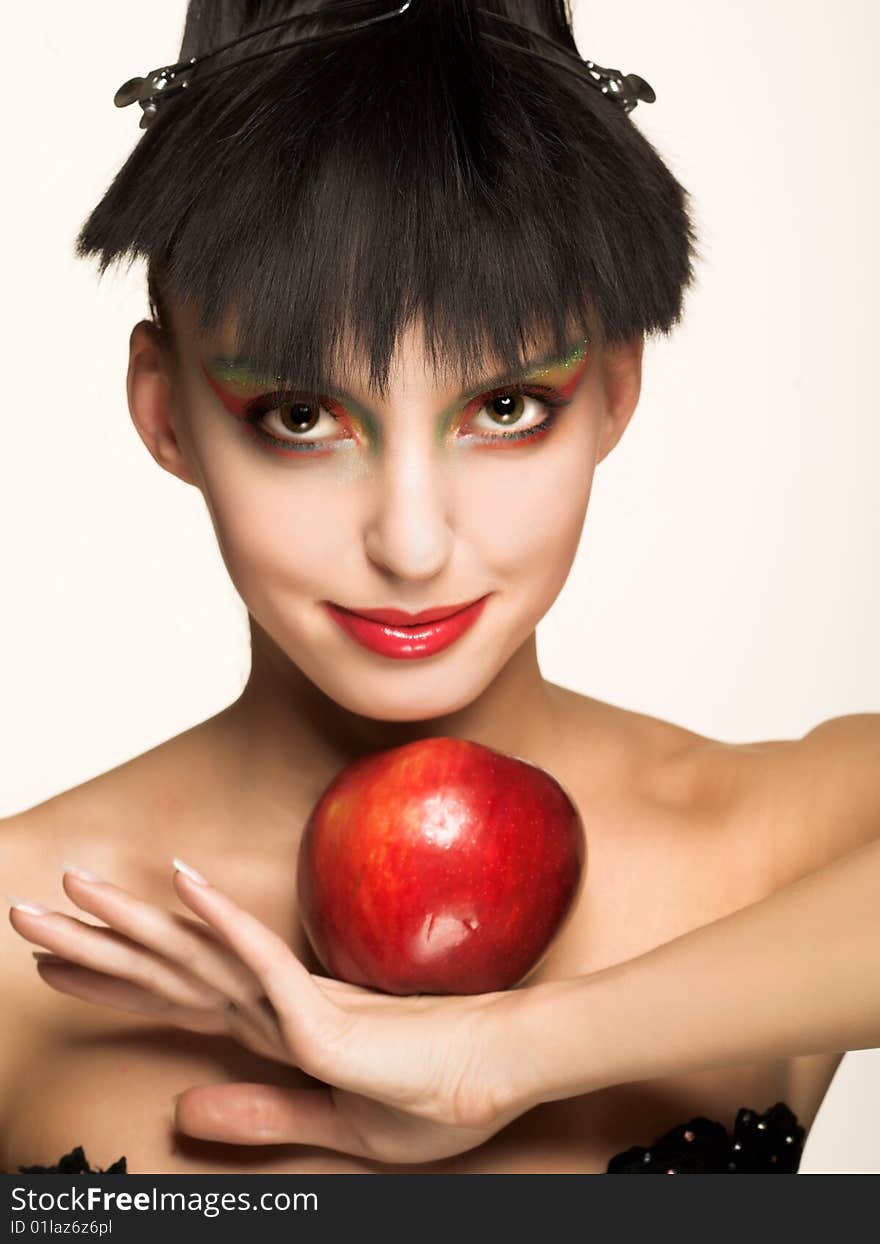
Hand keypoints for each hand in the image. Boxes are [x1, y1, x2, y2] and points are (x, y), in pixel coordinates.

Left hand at [9, 862, 547, 1163]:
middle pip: (166, 969)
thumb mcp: (328, 1125)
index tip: (58, 959)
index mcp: (272, 1026)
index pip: (175, 996)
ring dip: (131, 921)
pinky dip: (219, 922)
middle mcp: (270, 1003)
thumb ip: (259, 1114)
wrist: (493, 1080)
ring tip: (74, 886)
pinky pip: (260, 960)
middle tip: (27, 911)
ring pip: (196, 955)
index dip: (113, 976)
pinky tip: (182, 884)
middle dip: (93, 942)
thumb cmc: (429, 1096)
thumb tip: (183, 1110)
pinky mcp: (323, 1010)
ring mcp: (295, 1000)